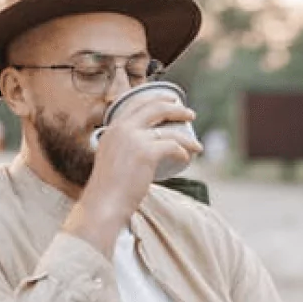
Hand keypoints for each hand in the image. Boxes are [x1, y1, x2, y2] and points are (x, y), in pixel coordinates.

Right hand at [66, 93, 201, 254]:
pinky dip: (183, 151)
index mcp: (113, 128)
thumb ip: (124, 150)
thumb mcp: (112, 158)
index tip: (171, 101)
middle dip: (176, 109)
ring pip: (169, 131)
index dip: (157, 99)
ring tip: (197, 144)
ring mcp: (134, 139)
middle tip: (190, 115)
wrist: (104, 202)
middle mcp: (123, 129)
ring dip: (187, 137)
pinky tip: (187, 157)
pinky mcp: (146, 153)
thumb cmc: (109, 187)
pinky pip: (173, 146)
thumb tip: (144, 153)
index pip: (137, 103)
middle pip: (155, 108)